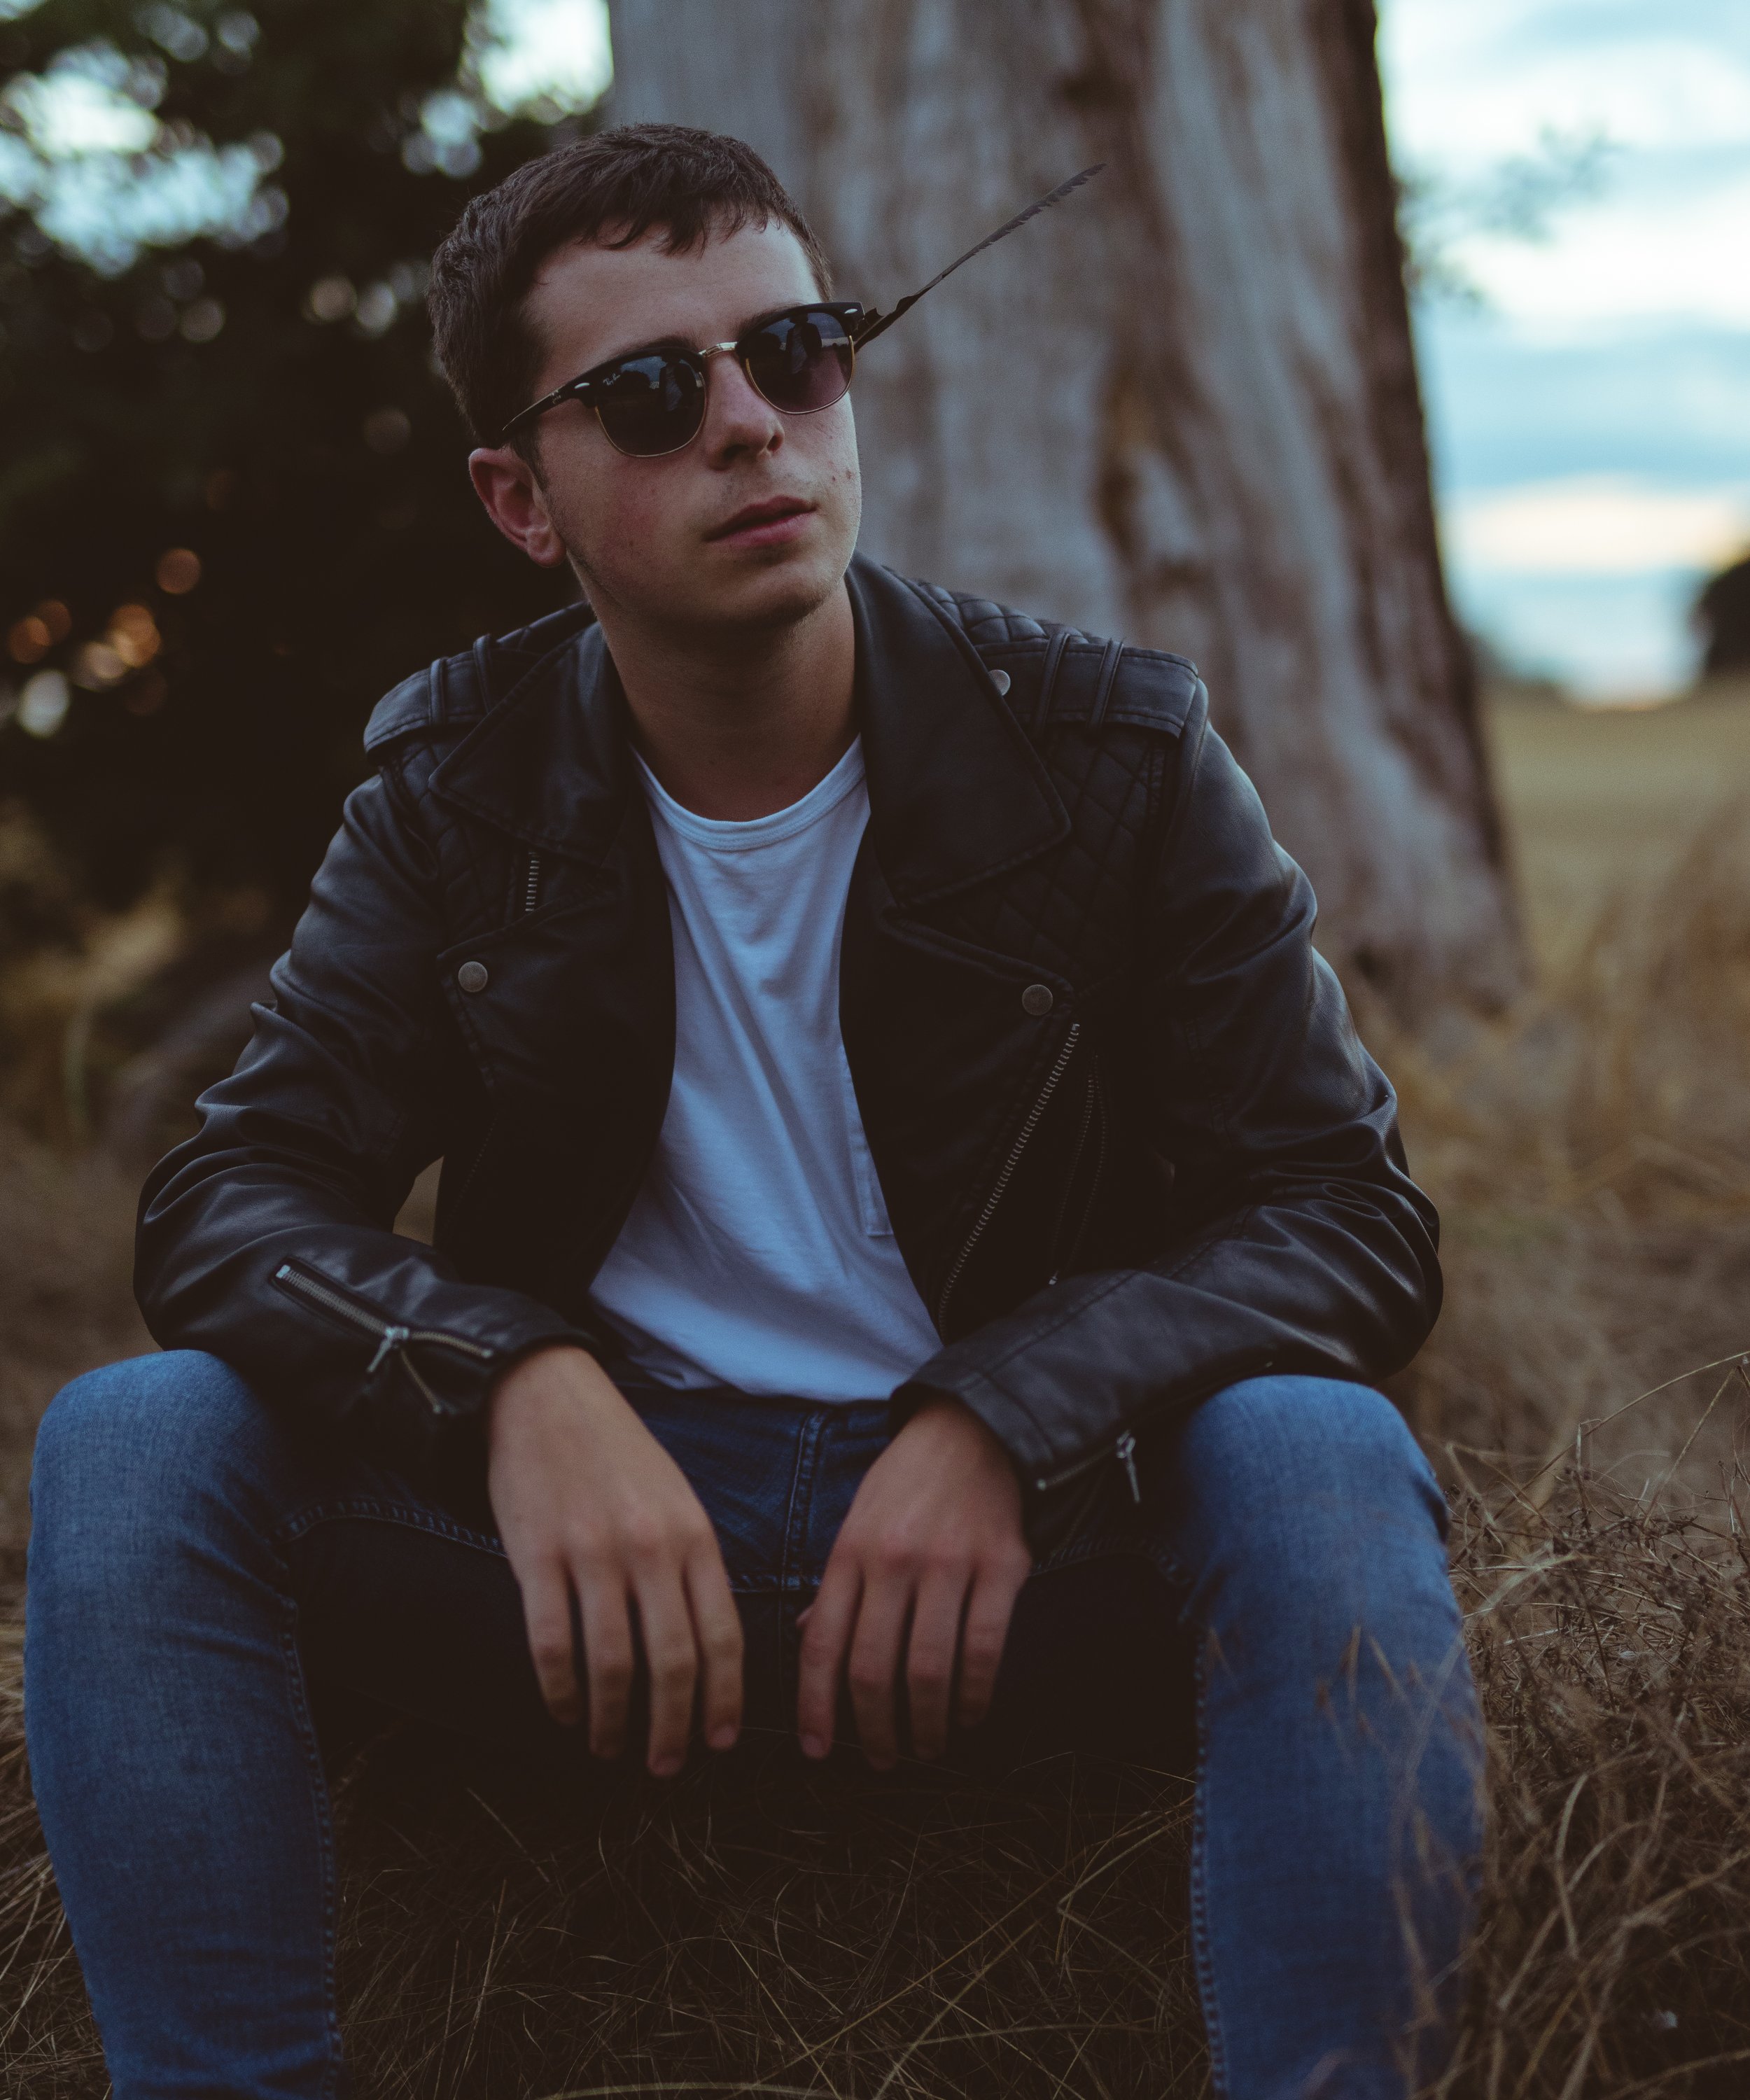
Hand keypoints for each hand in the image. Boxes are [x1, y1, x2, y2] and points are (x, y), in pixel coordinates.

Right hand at [486, 1346, 742, 1774]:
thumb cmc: (617, 1456)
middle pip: (672, 1662)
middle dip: (673, 1728)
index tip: (719, 1742)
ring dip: (614, 1722)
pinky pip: (551, 1645)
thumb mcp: (677, 1498)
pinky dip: (561, 1692)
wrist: (547, 1396)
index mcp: (694, 1535)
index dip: (723, 1699)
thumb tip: (710, 1648)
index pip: (722, 1636)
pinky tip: (566, 1713)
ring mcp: (592, 1553)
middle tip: (665, 1766)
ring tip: (611, 1748)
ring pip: (612, 1665)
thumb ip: (694, 1565)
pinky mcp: (537, 1557)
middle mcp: (650, 1547)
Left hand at [796, 1395, 1030, 1768]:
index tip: (817, 1750)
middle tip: (884, 1759)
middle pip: (874, 1669)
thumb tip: (809, 1639)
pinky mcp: (1002, 1566)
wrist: (974, 1429)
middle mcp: (894, 1560)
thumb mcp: (856, 1521)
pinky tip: (970, 1715)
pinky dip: (976, 1696)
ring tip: (927, 1746)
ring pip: (929, 1670)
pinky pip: (985, 1650)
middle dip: (875, 1730)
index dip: (816, 1707)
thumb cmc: (907, 1483)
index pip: (823, 1644)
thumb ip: (836, 1582)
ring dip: (926, 1724)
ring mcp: (950, 1564)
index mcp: (850, 1552)